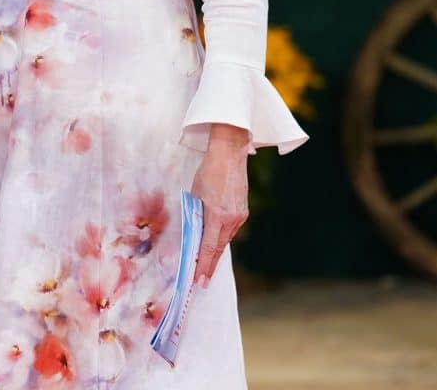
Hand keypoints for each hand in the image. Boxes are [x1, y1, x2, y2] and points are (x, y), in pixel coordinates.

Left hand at [190, 124, 249, 287]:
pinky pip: (230, 230)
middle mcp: (231, 219)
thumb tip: (193, 234)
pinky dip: (222, 238)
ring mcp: (239, 216)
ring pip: (225, 240)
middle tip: (202, 280)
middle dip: (210, 265)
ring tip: (206, 266)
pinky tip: (216, 243)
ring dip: (215, 252)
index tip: (199, 280)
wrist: (230, 155)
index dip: (203, 265)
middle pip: (218, 248)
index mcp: (216, 215)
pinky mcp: (243, 212)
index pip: (208, 247)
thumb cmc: (208, 172)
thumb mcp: (196, 195)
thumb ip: (196, 216)